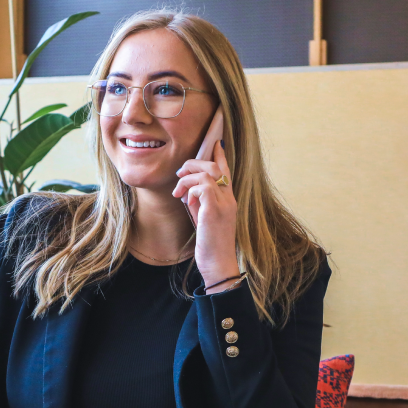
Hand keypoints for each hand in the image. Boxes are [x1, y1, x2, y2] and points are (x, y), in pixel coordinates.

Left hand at [172, 140, 239, 289]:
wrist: (218, 265)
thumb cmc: (210, 245)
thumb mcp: (204, 219)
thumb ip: (200, 203)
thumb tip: (188, 191)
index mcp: (228, 200)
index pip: (226, 171)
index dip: (220, 155)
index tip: (215, 143)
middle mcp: (229, 198)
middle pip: (214, 166)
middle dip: (193, 164)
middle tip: (179, 174)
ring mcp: (224, 204)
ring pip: (207, 173)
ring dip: (188, 178)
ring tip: (178, 192)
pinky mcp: (215, 210)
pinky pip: (202, 186)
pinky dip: (190, 190)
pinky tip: (186, 201)